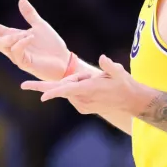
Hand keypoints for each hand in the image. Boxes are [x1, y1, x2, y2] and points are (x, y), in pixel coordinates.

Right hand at [0, 0, 77, 81]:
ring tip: (26, 35)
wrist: (64, 61)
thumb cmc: (52, 46)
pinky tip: (30, 37)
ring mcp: (17, 57)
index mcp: (13, 37)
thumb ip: (30, 14)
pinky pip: (17, 52)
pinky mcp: (25, 63)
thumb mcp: (40, 26)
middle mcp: (12, 47)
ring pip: (4, 45)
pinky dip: (21, 43)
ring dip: (12, 38)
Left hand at [21, 55, 139, 114]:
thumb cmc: (124, 84)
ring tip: (93, 80)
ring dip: (74, 82)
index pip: (68, 90)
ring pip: (67, 90)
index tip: (42, 97)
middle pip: (62, 89)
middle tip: (36, 84)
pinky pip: (72, 95)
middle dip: (50, 85)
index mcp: (90, 90)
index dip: (54, 92)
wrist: (130, 101)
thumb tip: (103, 58)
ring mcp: (82, 105)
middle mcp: (83, 99)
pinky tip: (91, 86)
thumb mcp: (120, 72)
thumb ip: (110, 66)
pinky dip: (75, 89)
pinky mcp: (82, 108)